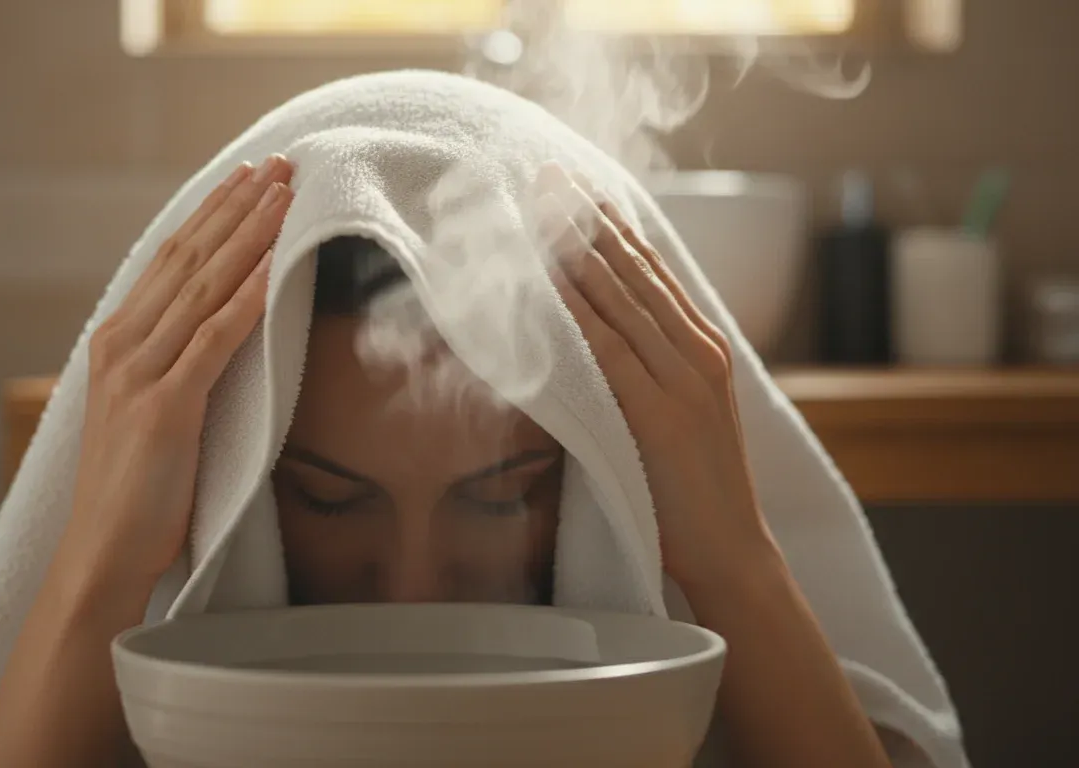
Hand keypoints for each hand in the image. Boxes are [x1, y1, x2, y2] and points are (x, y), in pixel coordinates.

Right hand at [58, 154, 294, 596]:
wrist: (102, 554)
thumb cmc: (133, 492)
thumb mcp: (144, 413)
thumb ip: (168, 367)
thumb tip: (210, 335)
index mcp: (117, 343)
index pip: (172, 262)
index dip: (213, 215)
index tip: (250, 178)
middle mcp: (123, 346)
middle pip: (189, 259)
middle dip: (237, 206)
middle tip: (280, 163)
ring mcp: (141, 374)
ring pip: (203, 287)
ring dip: (248, 235)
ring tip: (285, 192)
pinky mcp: (165, 408)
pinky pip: (214, 340)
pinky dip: (247, 297)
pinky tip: (274, 264)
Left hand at [535, 163, 776, 591]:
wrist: (733, 552)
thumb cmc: (691, 492)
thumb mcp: (676, 415)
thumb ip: (645, 372)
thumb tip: (593, 340)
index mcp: (702, 347)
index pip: (649, 272)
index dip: (609, 226)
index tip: (575, 187)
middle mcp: (697, 351)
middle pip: (633, 270)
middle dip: (585, 217)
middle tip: (546, 172)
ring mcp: (683, 380)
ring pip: (620, 298)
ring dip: (575, 246)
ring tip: (541, 203)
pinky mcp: (660, 414)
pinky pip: (608, 350)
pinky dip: (576, 311)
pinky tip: (547, 279)